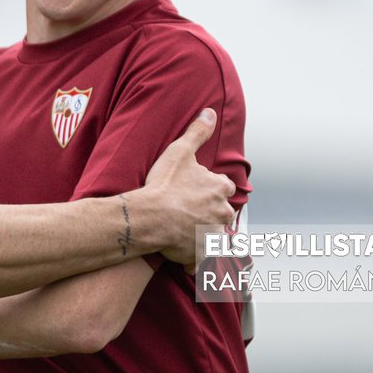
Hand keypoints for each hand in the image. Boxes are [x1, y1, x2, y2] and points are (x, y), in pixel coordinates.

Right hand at [139, 108, 235, 271]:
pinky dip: (193, 260)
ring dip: (202, 237)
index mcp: (220, 189)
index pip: (223, 188)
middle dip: (207, 214)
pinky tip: (180, 256)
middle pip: (221, 214)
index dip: (210, 189)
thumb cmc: (163, 185)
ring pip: (213, 237)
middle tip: (186, 213)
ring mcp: (213, 236)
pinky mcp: (201, 254)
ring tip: (183, 234)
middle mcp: (223, 213)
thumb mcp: (180, 151)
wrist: (149, 217)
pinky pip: (200, 261)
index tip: (195, 192)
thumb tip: (209, 112)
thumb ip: (197, 132)